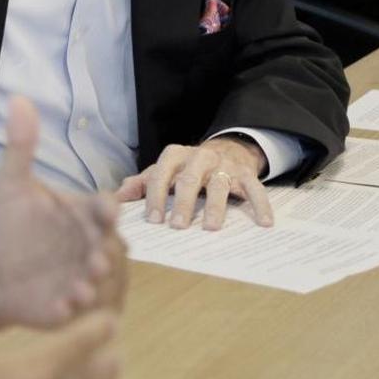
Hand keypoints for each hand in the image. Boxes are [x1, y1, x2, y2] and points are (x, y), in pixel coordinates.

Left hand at [0, 97, 124, 339]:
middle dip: (105, 253)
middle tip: (94, 257)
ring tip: (81, 286)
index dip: (107, 210)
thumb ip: (20, 146)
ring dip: (95, 284)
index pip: (104, 209)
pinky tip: (62, 305)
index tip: (106, 210)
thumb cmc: (8, 223)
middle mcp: (91, 246)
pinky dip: (74, 309)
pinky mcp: (71, 306)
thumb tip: (17, 99)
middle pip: (110, 248)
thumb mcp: (10, 184)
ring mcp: (85, 278)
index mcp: (83, 216)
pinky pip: (81, 311)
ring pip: (102, 282)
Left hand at [115, 137, 272, 230]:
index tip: (153, 220)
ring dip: (216, 207)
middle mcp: (199, 157)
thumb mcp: (162, 171)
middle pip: (189, 179)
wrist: (224, 150)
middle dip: (183, 203)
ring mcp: (224, 165)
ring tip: (211, 228)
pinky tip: (264, 223)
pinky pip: (255, 188)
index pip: (161, 174)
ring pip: (220, 185)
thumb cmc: (185, 168)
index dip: (156, 196)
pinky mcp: (246, 173)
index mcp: (175, 156)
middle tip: (178, 226)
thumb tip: (114, 198)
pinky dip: (260, 204)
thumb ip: (140, 184)